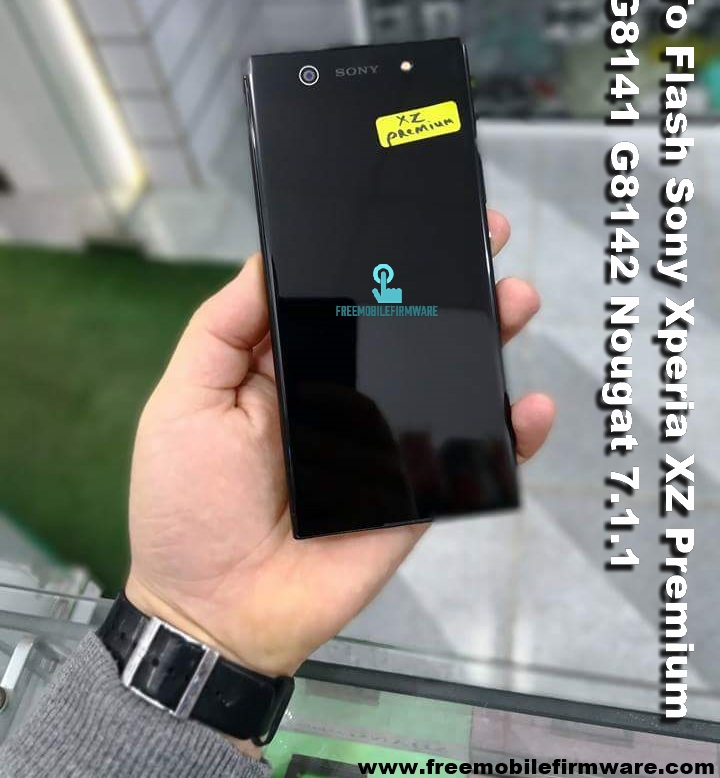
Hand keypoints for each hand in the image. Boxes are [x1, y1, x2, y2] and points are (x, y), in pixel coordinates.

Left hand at [126, 210, 553, 684]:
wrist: (216, 611)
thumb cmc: (186, 504)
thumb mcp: (185, 401)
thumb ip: (222, 329)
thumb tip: (264, 259)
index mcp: (295, 368)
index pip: (349, 300)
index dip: (383, 258)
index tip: (418, 217)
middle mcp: (348, 396)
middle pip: (412, 329)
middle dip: (454, 283)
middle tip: (489, 239)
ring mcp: (388, 444)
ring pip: (449, 380)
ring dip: (490, 336)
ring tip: (514, 300)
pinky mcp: (416, 494)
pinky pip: (470, 459)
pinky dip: (508, 435)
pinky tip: (528, 407)